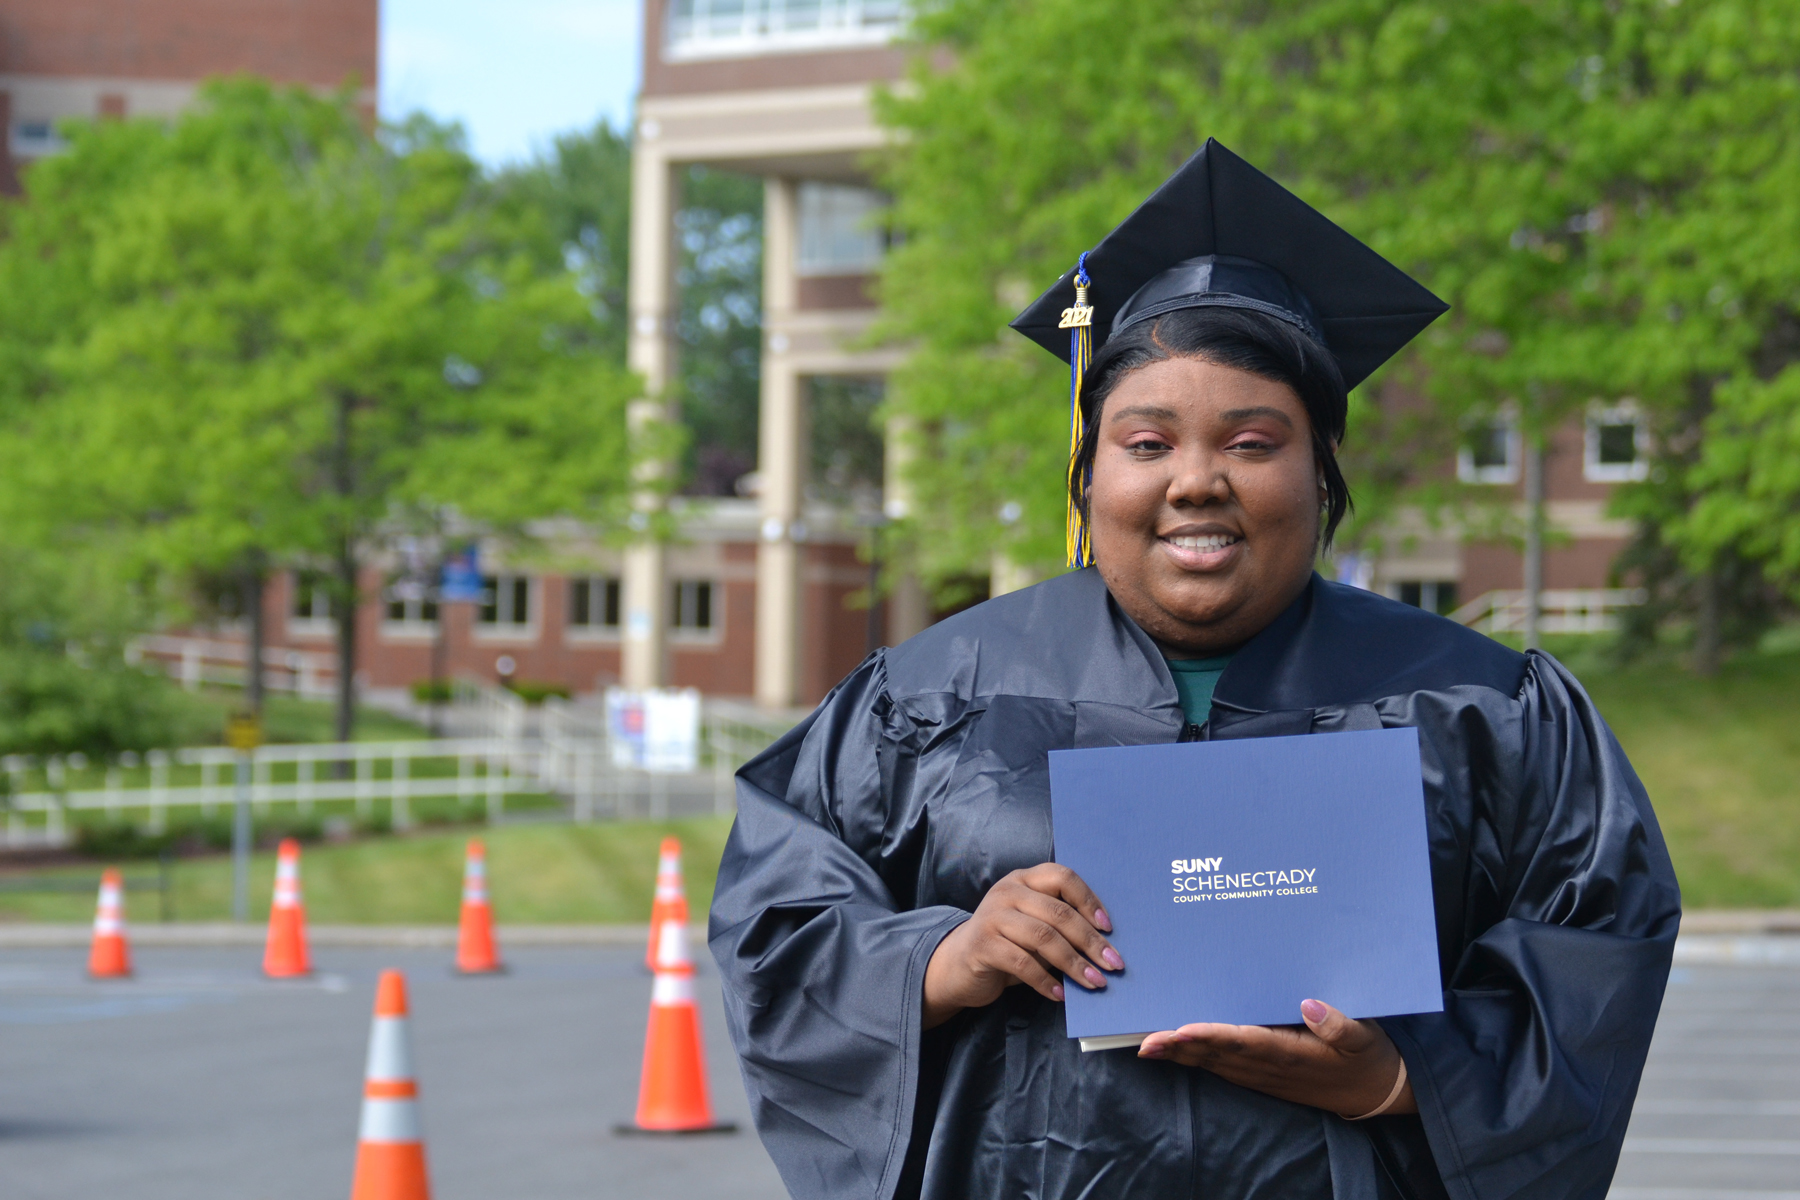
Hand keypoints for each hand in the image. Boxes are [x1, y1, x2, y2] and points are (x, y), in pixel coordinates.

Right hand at [922, 864, 1122, 1029]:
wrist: (958, 964)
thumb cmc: (1006, 944)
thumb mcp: (1032, 924)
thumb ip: (1058, 924)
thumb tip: (1103, 945)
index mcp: (1024, 879)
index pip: (1063, 877)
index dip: (1089, 901)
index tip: (1109, 928)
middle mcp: (1007, 891)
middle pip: (1058, 912)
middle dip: (1090, 941)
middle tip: (1113, 964)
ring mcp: (992, 916)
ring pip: (1043, 938)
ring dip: (1074, 964)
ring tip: (1094, 982)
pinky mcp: (982, 945)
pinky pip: (1022, 964)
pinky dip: (1046, 981)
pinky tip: (1061, 994)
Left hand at [1136, 998, 1414, 1117]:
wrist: (1377, 1091)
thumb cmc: (1368, 1058)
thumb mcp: (1365, 1038)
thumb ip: (1339, 1024)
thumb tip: (1310, 1005)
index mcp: (1293, 1053)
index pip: (1245, 1041)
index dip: (1212, 1037)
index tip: (1182, 1030)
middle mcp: (1272, 1067)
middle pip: (1218, 1056)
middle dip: (1180, 1048)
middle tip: (1145, 1041)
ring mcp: (1266, 1075)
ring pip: (1216, 1063)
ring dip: (1182, 1055)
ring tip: (1149, 1045)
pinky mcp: (1265, 1076)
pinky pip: (1224, 1067)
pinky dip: (1197, 1059)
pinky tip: (1178, 1051)